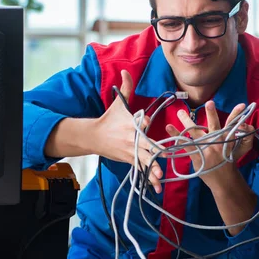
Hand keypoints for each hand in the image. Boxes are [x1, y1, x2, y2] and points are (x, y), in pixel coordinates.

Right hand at [92, 70, 164, 192]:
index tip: (146, 122)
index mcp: (130, 125)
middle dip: (154, 152)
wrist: (93, 137)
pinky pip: (142, 170)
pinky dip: (149, 178)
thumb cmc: (109, 119)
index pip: (138, 123)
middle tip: (164, 157)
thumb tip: (125, 71)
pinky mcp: (130, 160)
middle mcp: (131, 139)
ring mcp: (131, 152)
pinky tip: (157, 187)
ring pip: (144, 161)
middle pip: (145, 145)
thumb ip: (126, 87)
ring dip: (153, 170)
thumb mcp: (118, 103)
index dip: (142, 122)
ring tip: (161, 179)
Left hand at [165, 101, 254, 185]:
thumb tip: (242, 124)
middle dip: (212, 114)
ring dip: (187, 121)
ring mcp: (206, 150)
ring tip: (180, 112)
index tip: (241, 105)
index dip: (237, 114)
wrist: (223, 180)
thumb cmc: (228, 162)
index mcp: (227, 140)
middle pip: (214, 125)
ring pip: (195, 132)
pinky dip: (175, 137)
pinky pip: (184, 145)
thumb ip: (234, 136)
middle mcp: (217, 143)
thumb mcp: (235, 149)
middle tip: (209, 103)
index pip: (233, 124)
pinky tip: (169, 128)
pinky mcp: (196, 156)